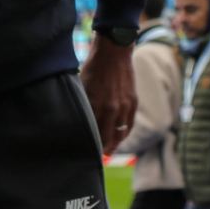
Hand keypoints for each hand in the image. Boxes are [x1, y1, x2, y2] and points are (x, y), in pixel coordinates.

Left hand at [79, 37, 136, 153]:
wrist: (114, 52)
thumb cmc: (93, 67)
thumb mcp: (81, 84)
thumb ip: (82, 101)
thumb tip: (76, 116)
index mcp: (95, 103)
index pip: (92, 131)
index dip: (89, 142)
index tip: (84, 149)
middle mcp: (111, 108)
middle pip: (107, 137)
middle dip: (101, 148)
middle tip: (95, 155)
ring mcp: (124, 106)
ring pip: (120, 134)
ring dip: (114, 144)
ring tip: (108, 150)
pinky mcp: (133, 102)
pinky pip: (129, 124)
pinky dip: (124, 133)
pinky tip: (119, 138)